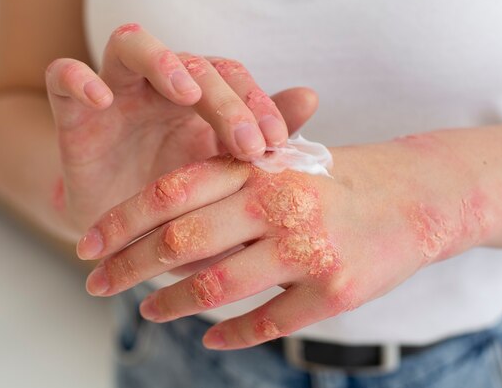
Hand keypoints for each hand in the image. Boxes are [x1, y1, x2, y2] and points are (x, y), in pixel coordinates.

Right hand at [44, 23, 317, 232]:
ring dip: (163, 62)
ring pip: (133, 45)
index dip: (256, 103)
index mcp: (199, 102)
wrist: (119, 236)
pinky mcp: (74, 112)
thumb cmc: (176, 203)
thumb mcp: (221, 178)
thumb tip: (310, 96)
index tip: (275, 145)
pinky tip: (99, 97)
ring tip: (186, 92)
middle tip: (247, 143)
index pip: (232, 78)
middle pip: (194, 65)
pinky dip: (77, 77)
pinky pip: (63, 75)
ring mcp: (117, 94)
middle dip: (225, 100)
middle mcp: (160, 89)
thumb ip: (261, 137)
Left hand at [78, 138, 486, 349]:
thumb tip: (158, 228)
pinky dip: (230, 334)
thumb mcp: (280, 163)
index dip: (121, 222)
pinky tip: (210, 338)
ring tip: (147, 311)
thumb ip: (223, 185)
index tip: (87, 245)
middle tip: (98, 284)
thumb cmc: (334, 179)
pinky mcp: (334, 291)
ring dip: (169, 304)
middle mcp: (277, 204)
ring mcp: (306, 249)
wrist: (414, 195)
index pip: (170, 193)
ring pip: (214, 287)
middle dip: (127, 267)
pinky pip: (266, 323)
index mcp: (258, 167)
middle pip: (180, 242)